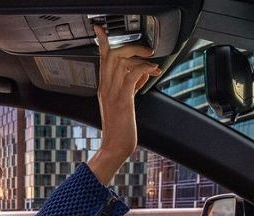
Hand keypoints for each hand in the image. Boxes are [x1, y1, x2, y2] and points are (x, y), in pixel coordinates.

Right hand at [86, 25, 161, 183]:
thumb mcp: (123, 103)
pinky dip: (144, 69)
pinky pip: (132, 74)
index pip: (101, 58)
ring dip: (140, 58)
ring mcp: (112, 92)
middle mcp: (105, 87)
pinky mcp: (123, 99)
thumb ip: (130, 86)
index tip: (101, 30)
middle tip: (146, 51)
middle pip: (111, 54)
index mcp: (103, 87)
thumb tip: (142, 73)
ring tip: (152, 63)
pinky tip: (152, 72)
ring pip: (121, 61)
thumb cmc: (119, 129)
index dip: (102, 41)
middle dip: (130, 47)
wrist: (115, 147)